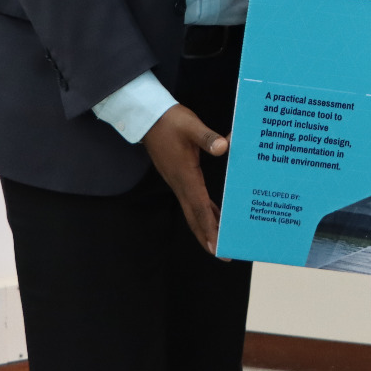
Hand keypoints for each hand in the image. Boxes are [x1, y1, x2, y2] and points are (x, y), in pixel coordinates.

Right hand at [141, 104, 227, 255]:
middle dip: (207, 236)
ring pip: (193, 210)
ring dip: (206, 226)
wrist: (148, 117)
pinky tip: (215, 215)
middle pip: (195, 216)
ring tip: (221, 241)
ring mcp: (178, 181)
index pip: (199, 206)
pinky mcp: (179, 176)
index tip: (216, 246)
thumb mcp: (191, 125)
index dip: (209, 226)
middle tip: (223, 254)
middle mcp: (180, 183)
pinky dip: (204, 210)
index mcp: (185, 175)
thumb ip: (207, 137)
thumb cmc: (170, 120)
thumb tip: (223, 147)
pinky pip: (193, 199)